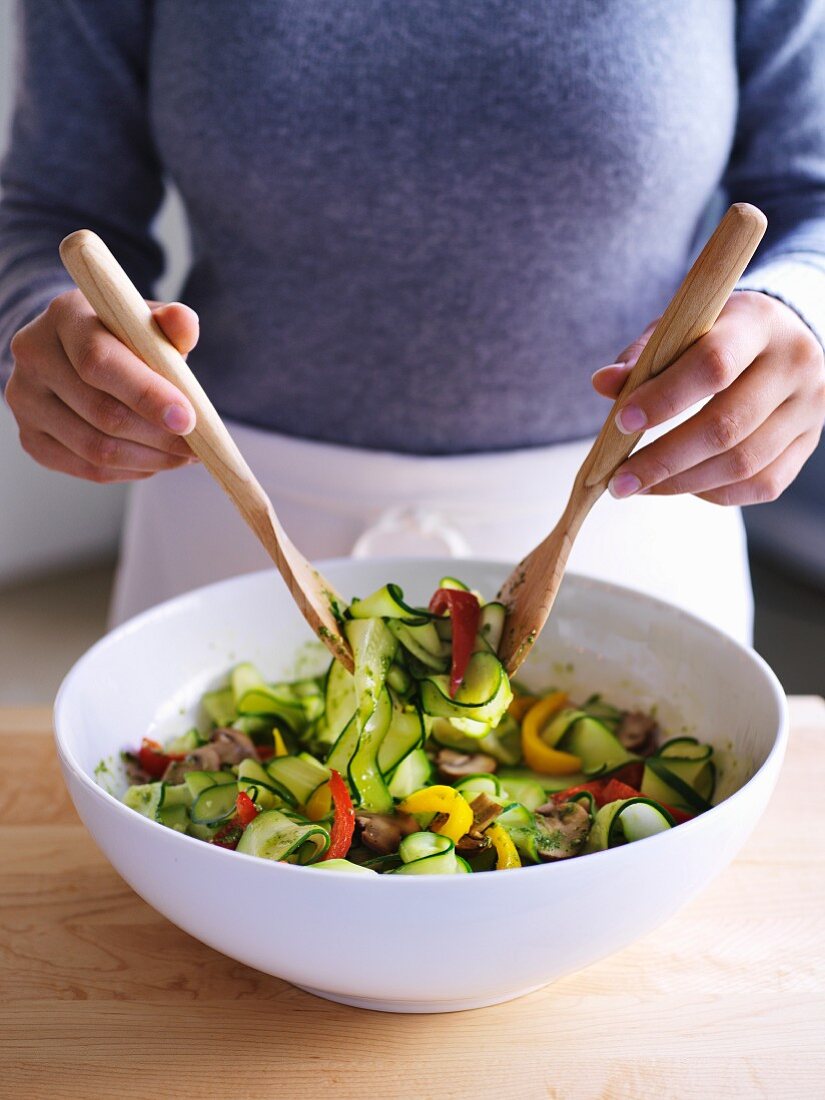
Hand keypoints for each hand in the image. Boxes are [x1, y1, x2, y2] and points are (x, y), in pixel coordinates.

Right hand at [5, 289, 198, 481]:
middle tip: (199, 447)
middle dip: (159, 437)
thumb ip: (171, 323)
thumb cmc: (122, 336)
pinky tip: (155, 460)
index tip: (188, 420)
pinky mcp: (31, 438)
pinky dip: (131, 470)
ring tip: (184, 456)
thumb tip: (185, 322)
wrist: (75, 353)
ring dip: (151, 459)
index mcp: (66, 316)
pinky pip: (88, 469)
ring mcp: (26, 400)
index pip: (100, 362)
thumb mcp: (147, 322)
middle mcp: (35, 356)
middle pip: (102, 413)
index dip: (147, 395)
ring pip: (96, 449)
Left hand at [591, 292, 824, 504]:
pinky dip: (713, 492)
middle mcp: (795, 365)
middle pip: (726, 426)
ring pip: (742, 463)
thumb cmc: (718, 335)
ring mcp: (809, 409)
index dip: (664, 399)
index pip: (713, 365)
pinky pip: (761, 485)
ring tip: (639, 485)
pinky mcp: (809, 444)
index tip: (621, 423)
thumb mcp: (683, 328)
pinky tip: (680, 485)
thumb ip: (644, 355)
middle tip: (618, 480)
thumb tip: (603, 384)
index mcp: (759, 323)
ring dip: (681, 483)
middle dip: (663, 460)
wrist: (785, 341)